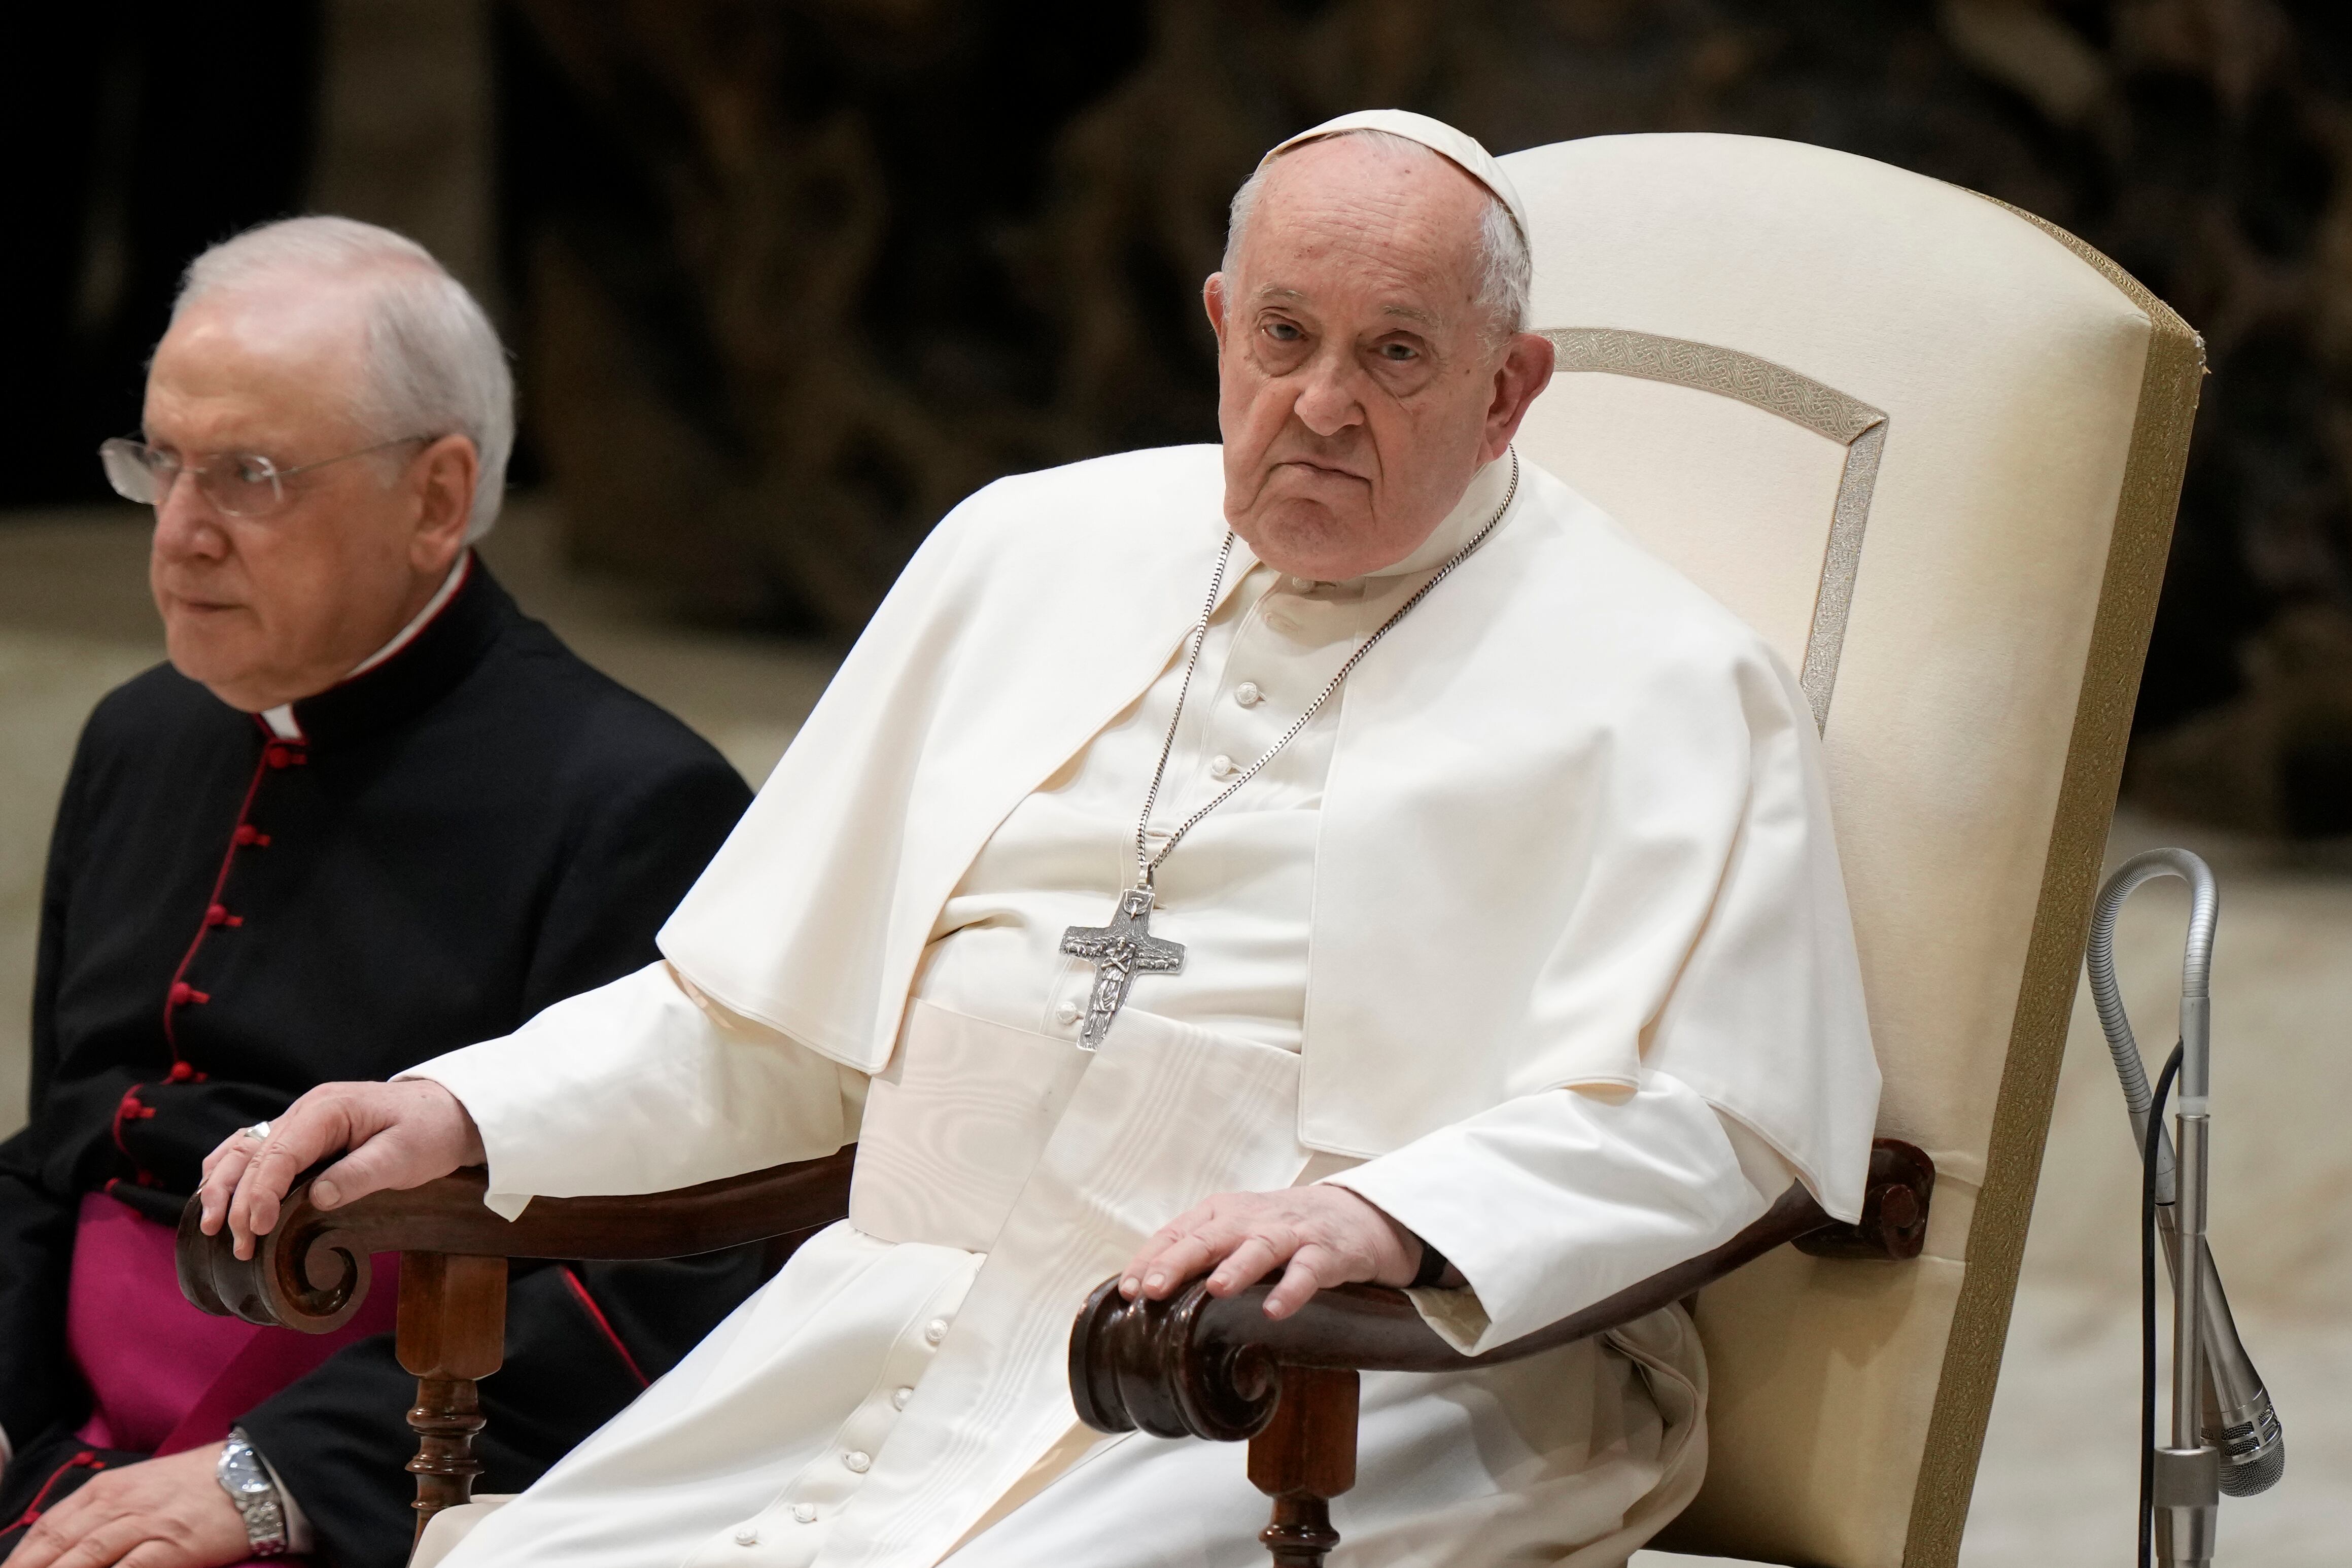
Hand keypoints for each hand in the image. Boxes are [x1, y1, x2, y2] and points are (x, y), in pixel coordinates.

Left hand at [0, 1446, 247, 1567]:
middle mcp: (119, 1504)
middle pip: (57, 1547)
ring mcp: (146, 1525)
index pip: (47, 1528)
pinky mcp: (174, 1546)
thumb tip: (69, 1546)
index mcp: (108, 1488)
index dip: (21, 1558)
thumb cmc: (203, 1483)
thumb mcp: (145, 1486)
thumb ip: (106, 1512)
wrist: (260, 1473)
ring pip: (84, 1559)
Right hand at [198, 1078, 485, 1259]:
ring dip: (224, 1187)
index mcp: (328, 1110)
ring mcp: (300, 1120)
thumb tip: (317, 1198)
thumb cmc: (429, 1132)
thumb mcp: (404, 1156)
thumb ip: (360, 1174)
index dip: (262, 1192)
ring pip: (243, 1150)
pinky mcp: (302, 1135)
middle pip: (254, 1155)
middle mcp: (306, 1110)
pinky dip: (231, 1174)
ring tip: (211, 1228)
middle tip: (238, 1245)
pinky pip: (254, 1150)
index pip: (281, 1152)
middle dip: (239, 1201)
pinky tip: (218, 1199)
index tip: (258, 1228)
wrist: (447, 1113)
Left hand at [1119, 1186, 1421, 1319]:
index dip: (1152, 1260)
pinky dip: (1292, 1288)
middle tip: (1155, 1287)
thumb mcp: (1232, 1234)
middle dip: (1181, 1260)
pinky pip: (1307, 1271)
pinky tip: (1276, 1309)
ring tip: (1216, 1289)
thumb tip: (1140, 1294)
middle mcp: (1250, 1220)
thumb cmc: (1276, 1230)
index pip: (1178, 1233)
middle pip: (1211, 1236)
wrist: (1349, 1215)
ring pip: (1260, 1248)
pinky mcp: (1324, 1253)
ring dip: (1237, 1267)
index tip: (1130, 1289)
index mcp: (1221, 1214)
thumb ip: (1194, 1256)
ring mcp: (1289, 1235)